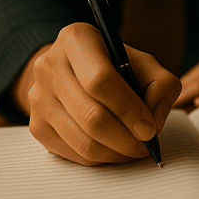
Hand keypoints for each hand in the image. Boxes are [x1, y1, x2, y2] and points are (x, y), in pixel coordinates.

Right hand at [13, 23, 181, 165]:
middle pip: (91, 115)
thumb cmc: (117, 67)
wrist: (76, 72)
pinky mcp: (36, 125)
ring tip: (134, 149)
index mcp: (77, 39)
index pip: (100, 80)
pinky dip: (100, 158)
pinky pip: (73, 154)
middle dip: (126, 138)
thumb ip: (161, 86)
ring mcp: (38, 97)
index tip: (149, 128)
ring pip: (82, 141)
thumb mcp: (145, 65)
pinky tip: (114, 148)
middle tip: (146, 145)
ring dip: (116, 153)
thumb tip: (153, 122)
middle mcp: (49, 66)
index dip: (128, 109)